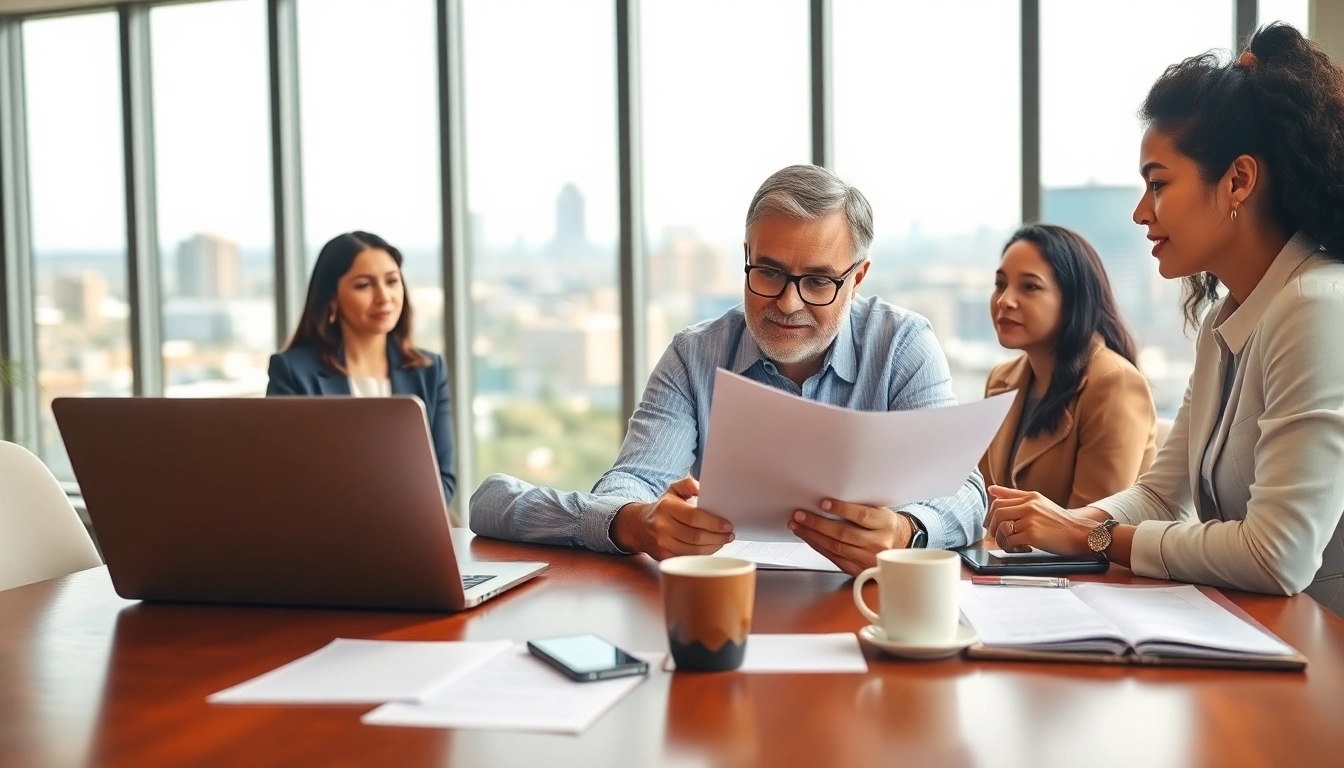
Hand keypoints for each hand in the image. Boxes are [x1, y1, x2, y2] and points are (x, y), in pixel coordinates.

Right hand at [611, 476, 732, 559]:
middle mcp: (662, 527)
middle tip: (729, 534)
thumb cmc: (663, 507)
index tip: (727, 525)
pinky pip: (689, 558)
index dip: (713, 523)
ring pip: (694, 550)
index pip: (693, 517)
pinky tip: (711, 547)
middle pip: (696, 536)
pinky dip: (704, 554)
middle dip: (717, 537)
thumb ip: (689, 485)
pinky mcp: (664, 557)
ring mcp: (662, 544)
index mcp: (666, 508)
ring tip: (723, 540)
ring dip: (713, 546)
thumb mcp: (673, 490)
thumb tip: (703, 487)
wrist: (640, 526)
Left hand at [788, 499, 912, 575]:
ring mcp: (869, 559)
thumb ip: (860, 507)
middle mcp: (878, 544)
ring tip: (798, 526)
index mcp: (885, 524)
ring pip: (836, 548)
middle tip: (800, 515)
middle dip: (817, 524)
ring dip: (813, 536)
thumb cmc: (884, 525)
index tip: (823, 504)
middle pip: (844, 534)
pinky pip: (834, 559)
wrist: (899, 545)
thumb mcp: (880, 511)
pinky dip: (819, 547)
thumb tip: (828, 502)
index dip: (841, 510)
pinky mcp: (859, 570)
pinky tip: (809, 539)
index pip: (861, 516)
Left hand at [984, 486, 1097, 555]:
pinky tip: (1019, 548)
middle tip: (996, 537)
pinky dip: (1010, 547)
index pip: (998, 502)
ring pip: (1002, 528)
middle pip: (997, 514)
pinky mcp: (1033, 535)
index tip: (991, 525)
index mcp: (1030, 497)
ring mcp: (1031, 520)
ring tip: (1009, 544)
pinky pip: (1011, 541)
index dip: (990, 516)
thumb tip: (991, 489)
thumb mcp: (1039, 502)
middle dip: (992, 528)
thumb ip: (1014, 495)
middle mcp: (1029, 506)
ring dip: (1001, 540)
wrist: (1082, 533)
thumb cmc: (1061, 521)